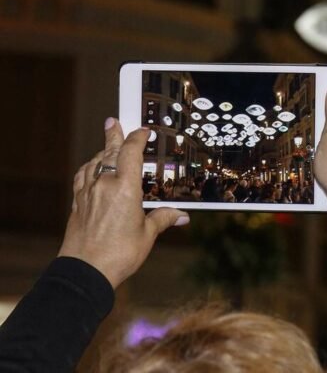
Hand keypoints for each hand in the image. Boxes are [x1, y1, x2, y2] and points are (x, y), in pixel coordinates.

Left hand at [58, 118, 188, 288]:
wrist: (85, 271)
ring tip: (106, 146)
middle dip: (112, 135)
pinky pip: (82, 178)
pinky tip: (90, 171)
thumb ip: (162, 219)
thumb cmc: (119, 254)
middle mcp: (104, 185)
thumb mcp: (147, 235)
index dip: (137, 138)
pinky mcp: (77, 204)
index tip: (143, 131)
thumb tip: (181, 216)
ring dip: (100, 152)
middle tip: (112, 121)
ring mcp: (88, 194)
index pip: (130, 152)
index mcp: (125, 188)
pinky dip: (88, 169)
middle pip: (107, 152)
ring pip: (93, 164)